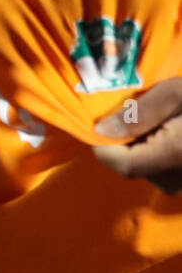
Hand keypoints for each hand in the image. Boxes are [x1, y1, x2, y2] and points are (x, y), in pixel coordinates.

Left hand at [93, 77, 181, 193]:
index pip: (122, 165)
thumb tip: (101, 130)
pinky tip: (172, 132)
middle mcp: (181, 179)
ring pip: (149, 170)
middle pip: (134, 168)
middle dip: (125, 143)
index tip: (98, 123)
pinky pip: (167, 172)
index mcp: (175, 155)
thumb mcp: (177, 93)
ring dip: (143, 148)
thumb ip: (139, 113)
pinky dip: (160, 153)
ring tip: (159, 121)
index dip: (103, 146)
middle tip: (133, 114)